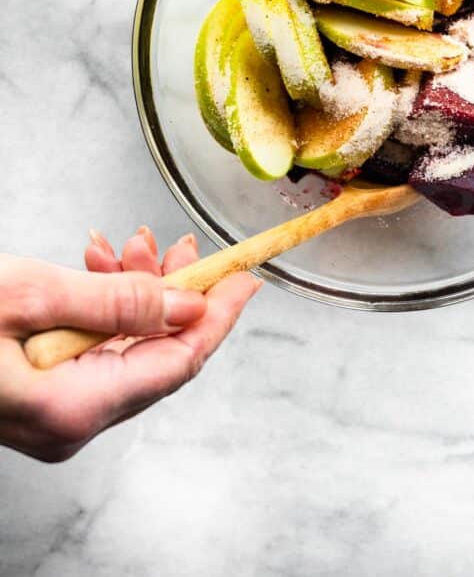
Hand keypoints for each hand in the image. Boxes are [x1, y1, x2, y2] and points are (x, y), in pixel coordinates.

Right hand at [0, 227, 260, 461]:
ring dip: (136, 291)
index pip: (178, 364)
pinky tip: (98, 268)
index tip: (245, 279)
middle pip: (156, 355)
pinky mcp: (42, 396)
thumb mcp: (32, 297)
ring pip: (125, 348)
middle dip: (176, 292)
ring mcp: (55, 414)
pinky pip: (94, 351)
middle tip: (185, 247)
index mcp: (74, 409)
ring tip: (131, 245)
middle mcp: (70, 423)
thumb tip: (186, 305)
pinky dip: (103, 307)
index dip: (218, 316)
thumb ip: (115, 302)